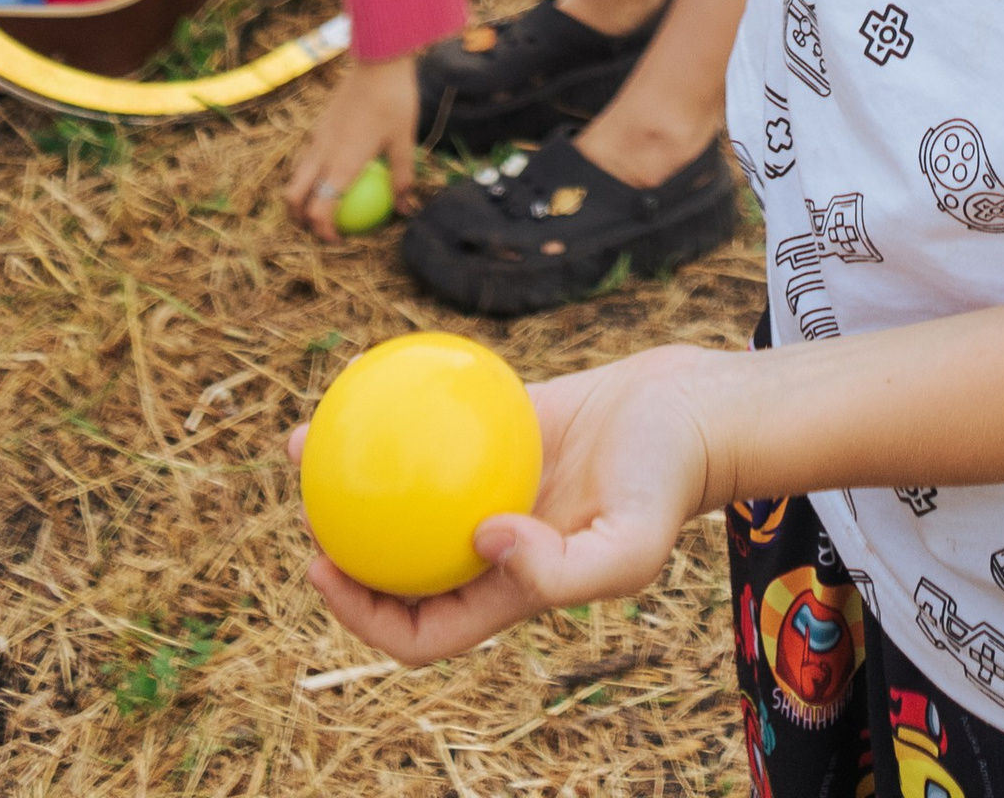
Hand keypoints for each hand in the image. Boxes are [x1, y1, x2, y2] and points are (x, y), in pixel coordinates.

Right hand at [284, 54, 420, 243]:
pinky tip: (332, 167)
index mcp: (341, 164)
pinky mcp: (319, 123)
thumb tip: (406, 209)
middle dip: (298, 219)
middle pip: (294, 197)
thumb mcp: (404, 142)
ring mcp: (316, 136)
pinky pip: (305, 155)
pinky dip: (309, 171)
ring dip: (301, 194)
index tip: (337, 239)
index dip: (322, 232)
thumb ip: (403, 178)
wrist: (378, 59)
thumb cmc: (395, 100)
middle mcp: (321, 153)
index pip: (319, 211)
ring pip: (296, 175)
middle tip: (319, 226)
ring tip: (321, 201)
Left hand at [295, 343, 738, 665]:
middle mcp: (491, 543)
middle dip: (343, 543)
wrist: (697, 409)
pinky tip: (372, 374)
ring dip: (356, 471)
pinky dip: (404, 406)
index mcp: (509, 589)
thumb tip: (478, 544)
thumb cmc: (669, 485)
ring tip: (309, 432)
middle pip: (398, 561)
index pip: (420, 628)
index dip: (364, 616)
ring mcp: (493, 482)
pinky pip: (439, 420)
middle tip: (306, 494)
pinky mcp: (503, 424)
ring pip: (408, 489)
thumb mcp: (628, 548)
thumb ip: (558, 570)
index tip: (324, 566)